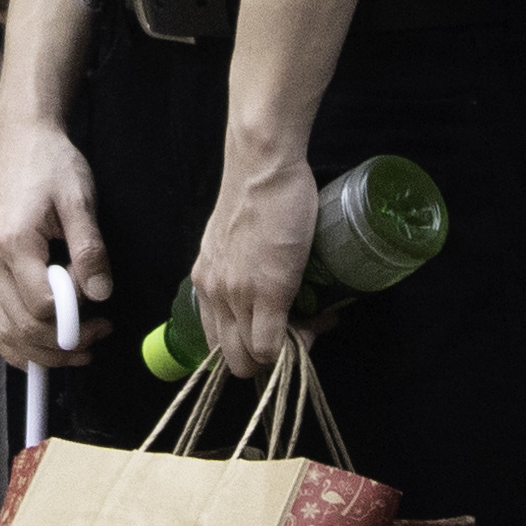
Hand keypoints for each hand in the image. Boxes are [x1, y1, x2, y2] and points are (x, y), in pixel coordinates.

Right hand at [0, 110, 110, 368]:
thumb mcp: (80, 199)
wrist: (22, 142)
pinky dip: (17, 342)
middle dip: (64, 342)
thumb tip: (100, 294)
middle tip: (101, 333)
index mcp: (14, 244)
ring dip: (41, 351)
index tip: (101, 302)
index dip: (74, 313)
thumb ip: (90, 249)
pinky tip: (42, 349)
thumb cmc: (52, 165)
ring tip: (79, 349)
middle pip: (22, 327)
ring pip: (4, 331)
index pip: (42, 305)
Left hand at [186, 149, 320, 380]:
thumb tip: (263, 285)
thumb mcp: (232, 238)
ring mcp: (238, 296)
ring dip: (287, 348)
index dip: (252, 344)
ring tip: (313, 321)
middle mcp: (214, 294)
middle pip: (233, 359)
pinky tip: (321, 319)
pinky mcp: (268, 292)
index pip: (219, 343)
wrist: (262, 167)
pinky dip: (300, 343)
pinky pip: (273, 345)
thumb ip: (238, 266)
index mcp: (205, 281)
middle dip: (267, 357)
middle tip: (298, 331)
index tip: (282, 325)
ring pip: (253, 358)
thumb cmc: (255, 193)